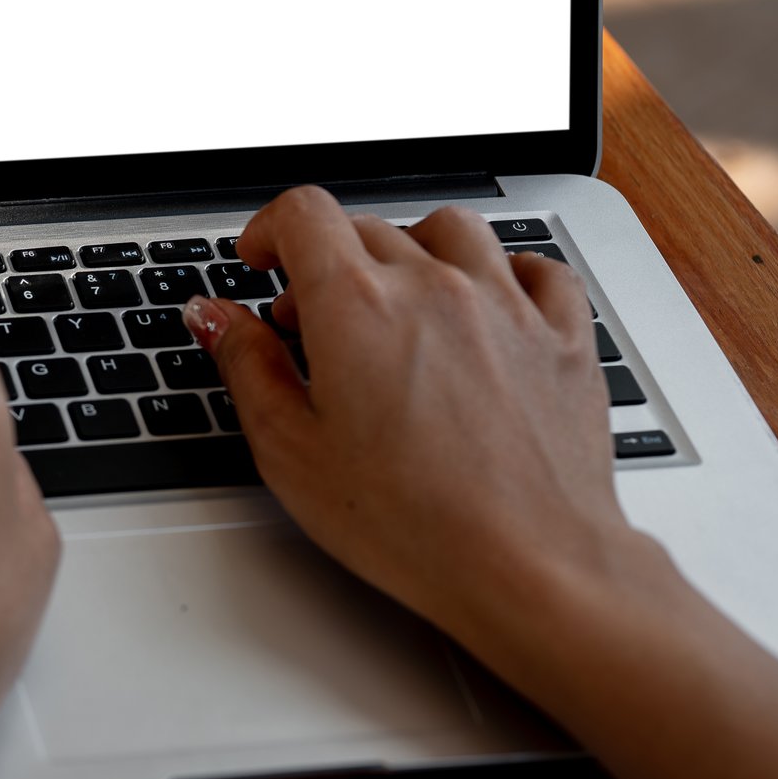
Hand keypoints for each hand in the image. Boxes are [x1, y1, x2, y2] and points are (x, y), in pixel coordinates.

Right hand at [182, 186, 642, 650]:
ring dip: (413, 249)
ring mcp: (506, 305)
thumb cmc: (414, 524)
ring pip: (452, 230)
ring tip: (398, 298)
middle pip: (368, 227)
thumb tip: (215, 317)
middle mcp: (433, 286)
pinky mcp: (562, 337)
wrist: (530, 566)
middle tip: (313, 322)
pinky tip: (487, 305)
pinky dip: (506, 273)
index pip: (302, 213)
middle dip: (327, 262)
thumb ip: (246, 366)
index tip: (262, 258)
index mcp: (357, 305)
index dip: (269, 228)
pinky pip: (538, 269)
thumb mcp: (291, 452)